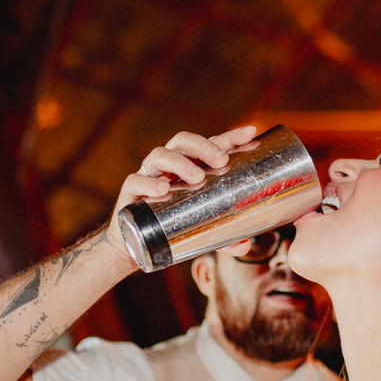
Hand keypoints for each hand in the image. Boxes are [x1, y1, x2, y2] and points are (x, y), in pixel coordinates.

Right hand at [108, 126, 258, 256]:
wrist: (135, 244)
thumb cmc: (174, 226)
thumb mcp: (203, 231)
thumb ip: (224, 238)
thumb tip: (244, 247)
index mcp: (191, 166)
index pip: (211, 144)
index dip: (229, 137)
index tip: (250, 132)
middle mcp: (169, 165)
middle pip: (184, 142)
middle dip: (203, 146)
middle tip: (221, 160)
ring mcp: (149, 175)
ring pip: (160, 155)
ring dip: (179, 162)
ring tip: (196, 176)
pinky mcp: (130, 192)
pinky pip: (135, 181)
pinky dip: (148, 182)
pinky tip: (162, 189)